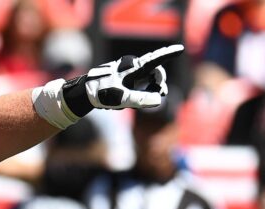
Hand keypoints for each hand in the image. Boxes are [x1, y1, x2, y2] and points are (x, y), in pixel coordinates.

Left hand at [64, 44, 183, 114]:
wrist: (84, 93)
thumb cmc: (101, 93)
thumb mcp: (121, 98)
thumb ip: (140, 100)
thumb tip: (158, 100)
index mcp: (132, 68)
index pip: (154, 60)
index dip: (168, 54)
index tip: (181, 49)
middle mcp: (132, 66)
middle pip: (154, 73)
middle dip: (157, 85)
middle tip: (159, 96)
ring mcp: (128, 72)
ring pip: (146, 81)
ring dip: (141, 94)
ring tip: (123, 104)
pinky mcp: (125, 78)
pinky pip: (137, 86)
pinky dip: (133, 96)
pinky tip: (118, 104)